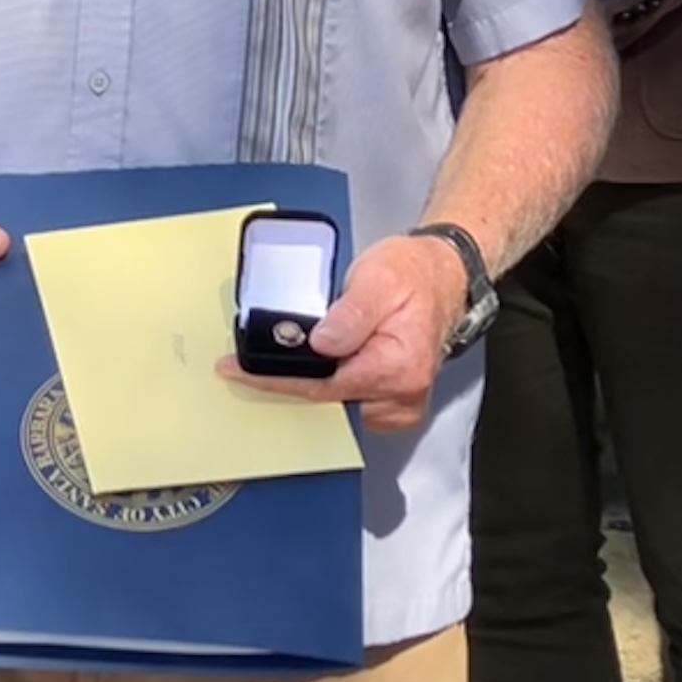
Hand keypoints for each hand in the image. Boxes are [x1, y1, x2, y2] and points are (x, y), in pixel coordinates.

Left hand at [243, 232, 465, 434]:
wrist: (443, 276)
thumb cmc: (413, 274)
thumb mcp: (377, 278)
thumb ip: (350, 314)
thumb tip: (321, 343)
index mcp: (398, 366)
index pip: (323, 386)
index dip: (276, 381)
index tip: (239, 372)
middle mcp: (402, 394)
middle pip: (328, 402)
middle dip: (289, 384)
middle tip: (253, 364)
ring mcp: (400, 404)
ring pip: (338, 407)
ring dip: (310, 386)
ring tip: (290, 358)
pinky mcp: (395, 403)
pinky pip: (353, 407)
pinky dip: (332, 390)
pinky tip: (321, 367)